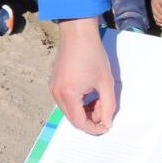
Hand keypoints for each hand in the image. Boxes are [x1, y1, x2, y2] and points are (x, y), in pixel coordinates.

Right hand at [50, 17, 116, 133]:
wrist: (78, 33)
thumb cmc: (93, 54)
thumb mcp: (106, 82)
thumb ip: (108, 106)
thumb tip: (106, 122)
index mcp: (69, 95)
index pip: (79, 123)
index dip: (94, 129)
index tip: (106, 127)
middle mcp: (57, 94)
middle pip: (73, 119)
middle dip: (90, 119)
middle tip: (104, 109)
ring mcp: (53, 88)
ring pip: (69, 111)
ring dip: (84, 111)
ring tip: (98, 99)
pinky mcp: (54, 83)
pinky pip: (65, 101)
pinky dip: (77, 103)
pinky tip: (88, 93)